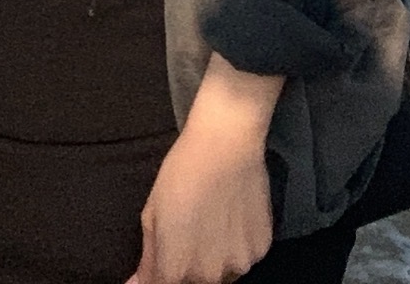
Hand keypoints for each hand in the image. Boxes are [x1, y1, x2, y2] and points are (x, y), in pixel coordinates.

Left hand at [135, 56, 282, 283]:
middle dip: (190, 267)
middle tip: (194, 232)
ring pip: (223, 273)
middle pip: (196, 283)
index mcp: (175, 272)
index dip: (164, 272)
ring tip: (216, 223)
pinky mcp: (262, 249)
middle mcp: (209, 277)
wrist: (227, 141)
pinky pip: (245, 257)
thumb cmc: (181, 173)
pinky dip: (238, 245)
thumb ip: (148, 259)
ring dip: (217, 259)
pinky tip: (234, 217)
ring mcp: (239, 265)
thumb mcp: (152, 214)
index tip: (169, 253)